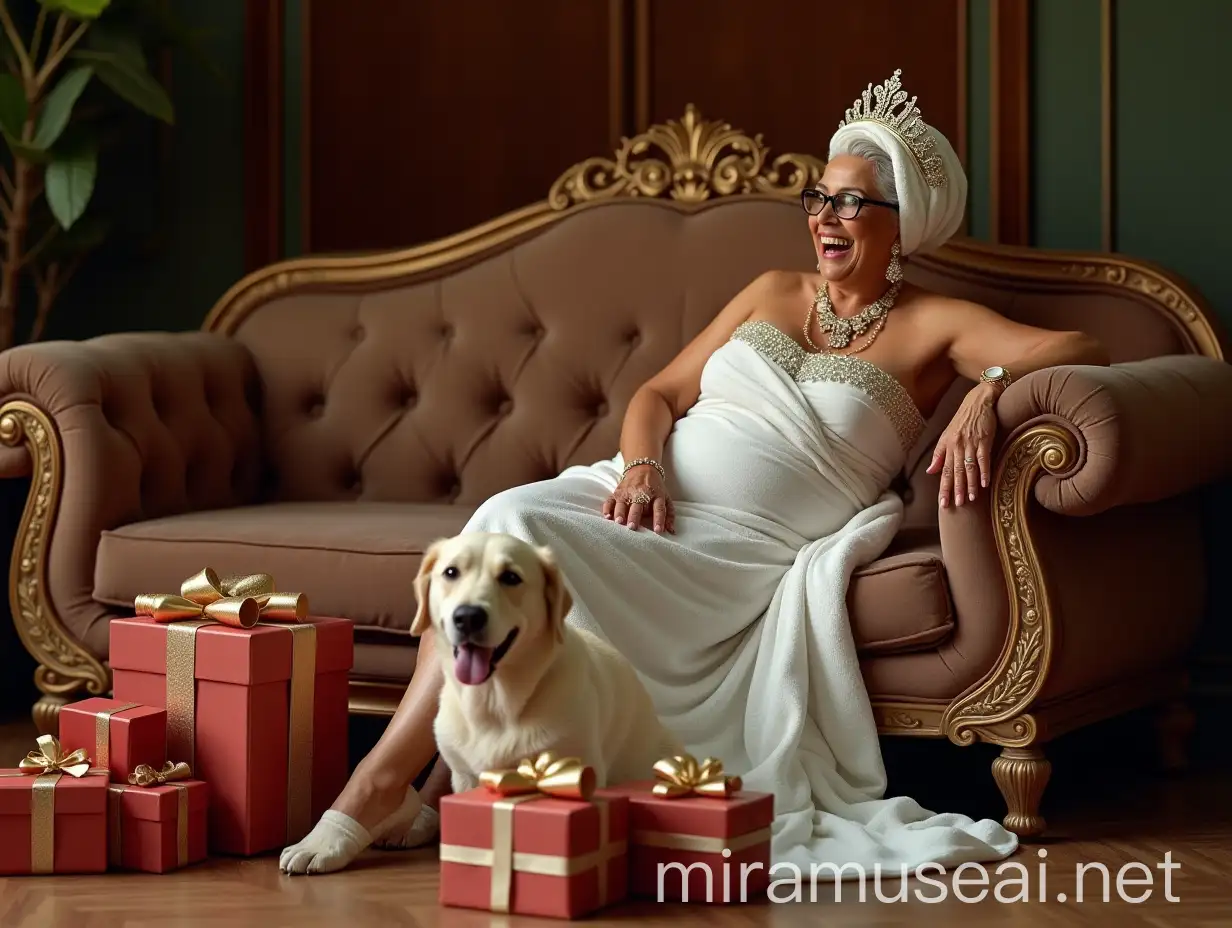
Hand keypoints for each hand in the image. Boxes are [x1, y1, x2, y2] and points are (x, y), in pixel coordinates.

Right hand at [602, 463, 674, 532]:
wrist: (643, 468)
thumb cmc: (655, 488)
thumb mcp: (665, 498)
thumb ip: (669, 514)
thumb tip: (672, 531)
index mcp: (656, 496)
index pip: (659, 508)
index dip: (659, 519)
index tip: (657, 530)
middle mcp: (641, 494)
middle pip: (638, 505)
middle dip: (635, 516)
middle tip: (632, 527)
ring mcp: (628, 492)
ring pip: (623, 503)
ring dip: (620, 512)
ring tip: (619, 522)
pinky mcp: (617, 492)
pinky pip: (610, 500)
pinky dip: (608, 508)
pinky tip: (607, 516)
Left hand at [926, 382, 999, 506]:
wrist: (978, 401)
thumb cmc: (963, 419)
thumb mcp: (947, 435)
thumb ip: (939, 454)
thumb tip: (930, 471)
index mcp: (947, 446)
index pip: (944, 471)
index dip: (943, 488)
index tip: (943, 503)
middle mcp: (957, 446)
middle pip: (956, 472)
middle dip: (956, 490)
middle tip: (957, 505)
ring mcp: (971, 443)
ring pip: (969, 468)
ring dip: (971, 484)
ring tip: (971, 499)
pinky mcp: (984, 440)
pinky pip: (983, 458)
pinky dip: (984, 471)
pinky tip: (985, 483)